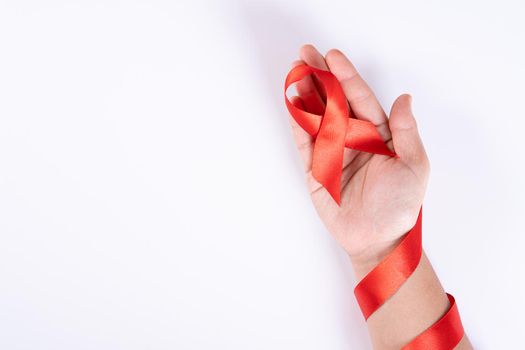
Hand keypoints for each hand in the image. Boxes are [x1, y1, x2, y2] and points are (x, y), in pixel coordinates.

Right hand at [289, 45, 429, 277]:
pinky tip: (290, 104)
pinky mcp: (316, 170)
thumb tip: (404, 98)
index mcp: (378, 135)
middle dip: (320, 77)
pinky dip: (297, 124)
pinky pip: (305, 143)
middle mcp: (353, 139)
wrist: (378, 240)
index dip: (346, 77)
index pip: (360, 99)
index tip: (333, 57)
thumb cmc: (400, 206)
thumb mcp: (414, 166)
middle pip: (334, 102)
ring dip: (305, 95)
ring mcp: (332, 153)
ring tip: (294, 72)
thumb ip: (406, 131)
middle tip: (305, 54)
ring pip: (316, 118)